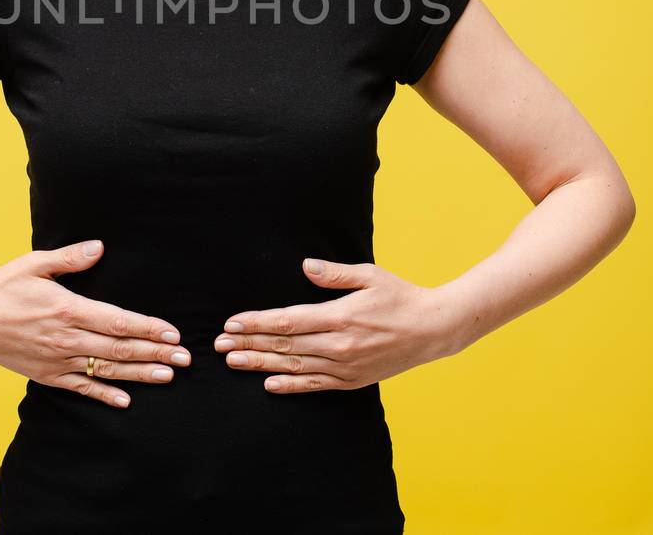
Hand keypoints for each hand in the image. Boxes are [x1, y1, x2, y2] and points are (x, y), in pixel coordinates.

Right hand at [0, 239, 189, 408]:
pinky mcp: (46, 375)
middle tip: (186, 358)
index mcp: (67, 309)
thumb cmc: (3, 286)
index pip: (117, 321)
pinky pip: (80, 388)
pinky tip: (126, 401)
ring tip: (168, 375)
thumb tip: (99, 248)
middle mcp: (65, 338)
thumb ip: (69, 258)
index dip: (148, 328)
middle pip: (119, 349)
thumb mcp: (34, 264)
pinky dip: (104, 396)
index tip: (173, 332)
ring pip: (106, 371)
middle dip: (156, 352)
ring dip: (140, 374)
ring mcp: (56, 360)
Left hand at [214, 258, 453, 393]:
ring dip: (261, 364)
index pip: (288, 320)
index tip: (232, 323)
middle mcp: (340, 344)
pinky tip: (268, 384)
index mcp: (341, 316)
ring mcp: (346, 366)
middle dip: (249, 344)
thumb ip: (334, 274)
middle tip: (219, 345)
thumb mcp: (370, 275)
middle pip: (285, 345)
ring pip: (295, 366)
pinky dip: (290, 386)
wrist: (433, 330)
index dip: (256, 322)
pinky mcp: (353, 381)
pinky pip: (315, 385)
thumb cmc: (400, 296)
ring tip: (233, 362)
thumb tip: (305, 266)